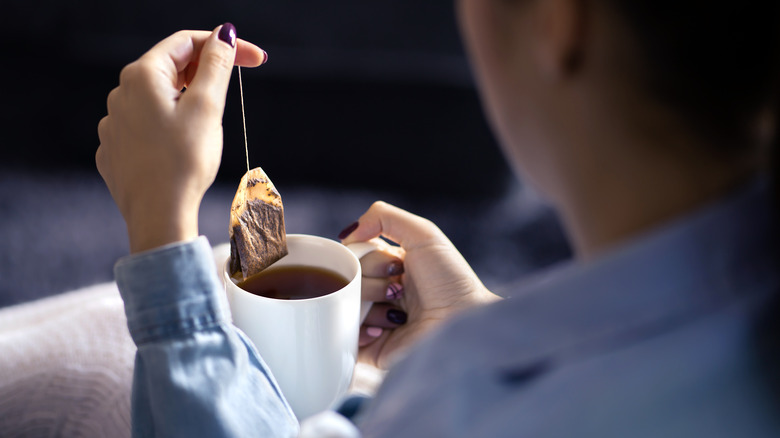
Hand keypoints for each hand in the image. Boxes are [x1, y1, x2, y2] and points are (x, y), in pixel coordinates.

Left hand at [96, 24, 265, 252]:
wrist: (158, 215)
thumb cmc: (183, 162)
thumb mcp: (207, 107)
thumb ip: (216, 65)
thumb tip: (224, 35)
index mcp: (142, 75)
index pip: (187, 42)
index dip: (224, 45)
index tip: (254, 59)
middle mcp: (121, 94)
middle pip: (171, 68)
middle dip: (205, 74)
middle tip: (234, 90)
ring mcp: (115, 123)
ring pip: (159, 99)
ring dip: (187, 102)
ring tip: (208, 128)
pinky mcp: (117, 150)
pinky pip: (147, 126)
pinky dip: (169, 127)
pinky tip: (183, 147)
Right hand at [341, 201, 500, 368]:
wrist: (463, 326)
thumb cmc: (451, 282)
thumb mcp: (424, 235)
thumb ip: (383, 217)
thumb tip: (347, 233)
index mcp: (393, 267)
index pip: (358, 254)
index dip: (369, 256)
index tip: (395, 264)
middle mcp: (383, 293)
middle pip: (349, 278)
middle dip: (373, 280)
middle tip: (399, 289)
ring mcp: (375, 322)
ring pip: (344, 305)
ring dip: (369, 305)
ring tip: (397, 314)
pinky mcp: (370, 350)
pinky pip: (343, 336)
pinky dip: (358, 331)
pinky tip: (382, 331)